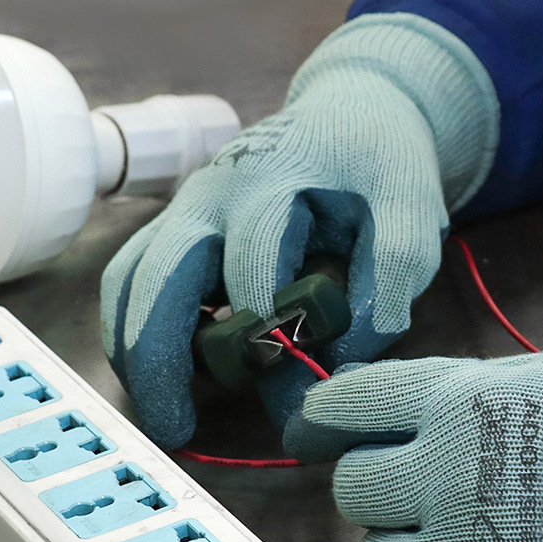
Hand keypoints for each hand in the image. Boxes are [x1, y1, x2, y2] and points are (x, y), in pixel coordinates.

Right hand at [101, 14, 497, 448]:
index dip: (269, 334)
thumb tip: (334, 363)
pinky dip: (137, 329)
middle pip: (161, 276)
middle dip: (162, 357)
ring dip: (137, 351)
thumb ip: (388, 281)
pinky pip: (132, 278)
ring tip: (169, 414)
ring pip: (130, 280)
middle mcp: (212, 191)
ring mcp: (184, 205)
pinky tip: (165, 373)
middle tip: (179, 430)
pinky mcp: (176, 222)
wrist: (349, 111)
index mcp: (273, 180)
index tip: (293, 394)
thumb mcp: (412, 213)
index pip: (253, 264)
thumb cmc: (380, 167)